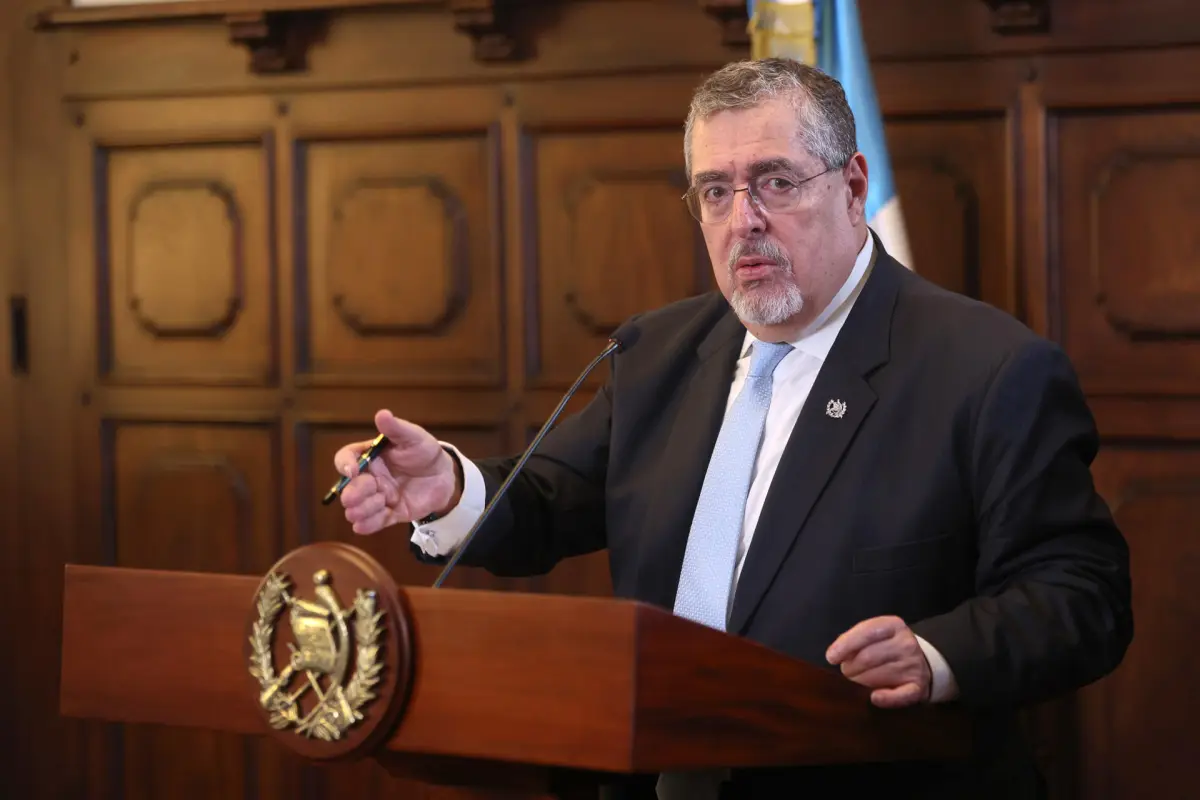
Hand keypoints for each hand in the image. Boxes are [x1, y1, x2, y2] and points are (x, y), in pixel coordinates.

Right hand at [333, 410, 461, 534]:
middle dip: (353, 493)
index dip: (344, 464)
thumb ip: (397, 429)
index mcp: (370, 457)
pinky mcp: (389, 514)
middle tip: (365, 492)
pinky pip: (373, 523)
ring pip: (357, 509)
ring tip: (380, 502)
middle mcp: (369, 478)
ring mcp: (378, 498)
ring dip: (362, 509)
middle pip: (349, 488)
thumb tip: (382, 414)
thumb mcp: (414, 437)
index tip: (352, 470)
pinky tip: (363, 525)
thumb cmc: (424, 452)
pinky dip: (366, 525)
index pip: (346, 458)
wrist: (444, 476)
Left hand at [825, 616, 931, 708]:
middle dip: (851, 668)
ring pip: (878, 676)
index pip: (867, 632)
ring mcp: (914, 665)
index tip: (831, 657)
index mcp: (893, 625)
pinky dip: (885, 698)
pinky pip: (900, 695)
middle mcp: (906, 643)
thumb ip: (855, 639)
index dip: (846, 645)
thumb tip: (834, 655)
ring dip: (861, 682)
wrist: (921, 662)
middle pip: (868, 657)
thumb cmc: (887, 646)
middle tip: (847, 672)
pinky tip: (874, 698)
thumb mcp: (875, 634)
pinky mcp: (918, 687)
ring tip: (858, 681)